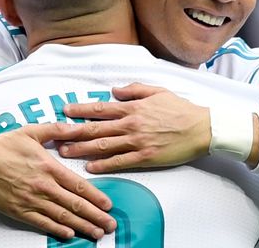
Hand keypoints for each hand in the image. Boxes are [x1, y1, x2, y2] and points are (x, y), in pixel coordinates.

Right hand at [0, 123, 116, 239]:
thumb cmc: (5, 145)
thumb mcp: (33, 131)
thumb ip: (58, 130)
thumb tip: (77, 127)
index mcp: (49, 167)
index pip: (78, 185)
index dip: (96, 197)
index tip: (108, 205)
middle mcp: (43, 185)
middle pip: (74, 204)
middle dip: (95, 216)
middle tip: (109, 225)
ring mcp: (31, 200)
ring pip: (61, 216)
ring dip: (81, 226)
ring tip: (96, 233)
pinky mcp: (18, 210)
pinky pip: (42, 223)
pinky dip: (57, 229)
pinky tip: (69, 234)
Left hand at [59, 82, 210, 172]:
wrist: (201, 128)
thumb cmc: (180, 109)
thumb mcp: (157, 91)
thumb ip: (134, 90)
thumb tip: (114, 91)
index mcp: (133, 107)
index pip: (101, 109)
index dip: (81, 110)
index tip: (65, 111)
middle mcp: (131, 124)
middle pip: (97, 129)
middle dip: (74, 133)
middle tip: (56, 137)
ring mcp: (137, 142)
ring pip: (104, 146)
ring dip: (83, 150)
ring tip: (66, 152)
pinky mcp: (145, 157)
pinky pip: (120, 162)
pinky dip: (104, 165)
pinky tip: (90, 167)